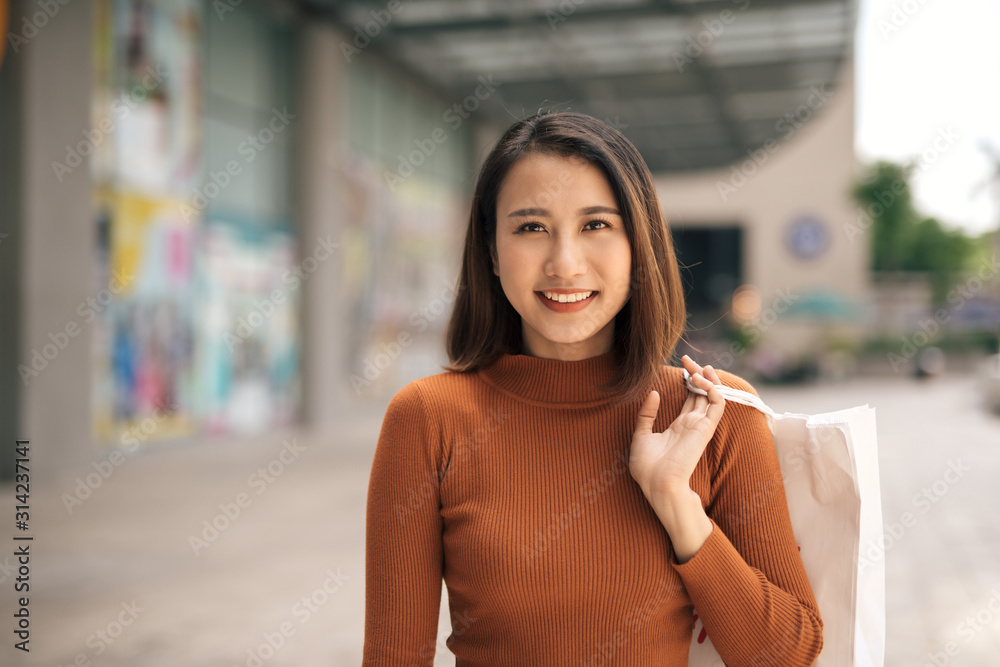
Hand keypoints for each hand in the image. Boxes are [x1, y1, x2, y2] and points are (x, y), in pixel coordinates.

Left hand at [628, 355, 725, 501]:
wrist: (657, 484)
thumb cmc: (647, 467)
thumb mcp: (641, 435)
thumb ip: (647, 414)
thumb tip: (654, 393)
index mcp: (679, 426)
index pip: (690, 398)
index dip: (688, 381)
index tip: (680, 366)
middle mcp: (692, 424)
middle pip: (702, 393)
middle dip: (696, 374)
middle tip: (686, 359)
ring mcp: (700, 425)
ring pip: (713, 395)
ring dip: (708, 378)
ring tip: (696, 366)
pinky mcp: (705, 428)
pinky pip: (717, 404)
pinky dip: (712, 389)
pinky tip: (698, 380)